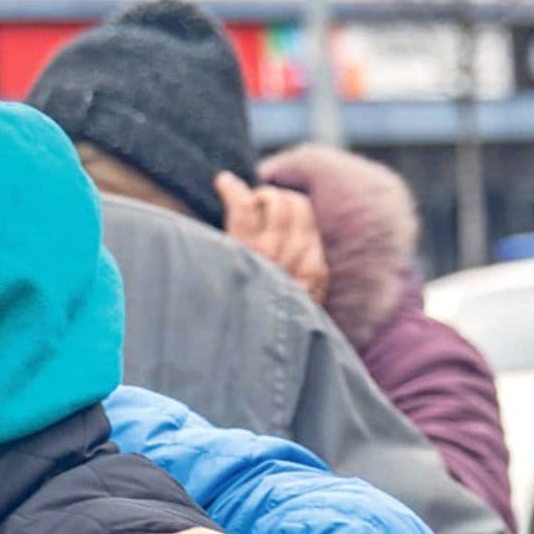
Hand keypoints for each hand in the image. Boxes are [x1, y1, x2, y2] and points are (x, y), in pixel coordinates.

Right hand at [215, 172, 329, 304]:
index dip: (231, 187)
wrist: (269, 352)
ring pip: (299, 208)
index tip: (224, 181)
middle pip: (276, 200)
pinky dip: (299, 227)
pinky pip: (312, 232)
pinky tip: (285, 239)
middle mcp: (277, 255)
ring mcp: (303, 262)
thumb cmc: (231, 311)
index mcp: (245, 255)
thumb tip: (221, 206)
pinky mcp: (319, 271)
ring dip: (282, 204)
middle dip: (262, 194)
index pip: (243, 204)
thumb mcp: (215, 277)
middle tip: (251, 204)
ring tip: (269, 216)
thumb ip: (220, 245)